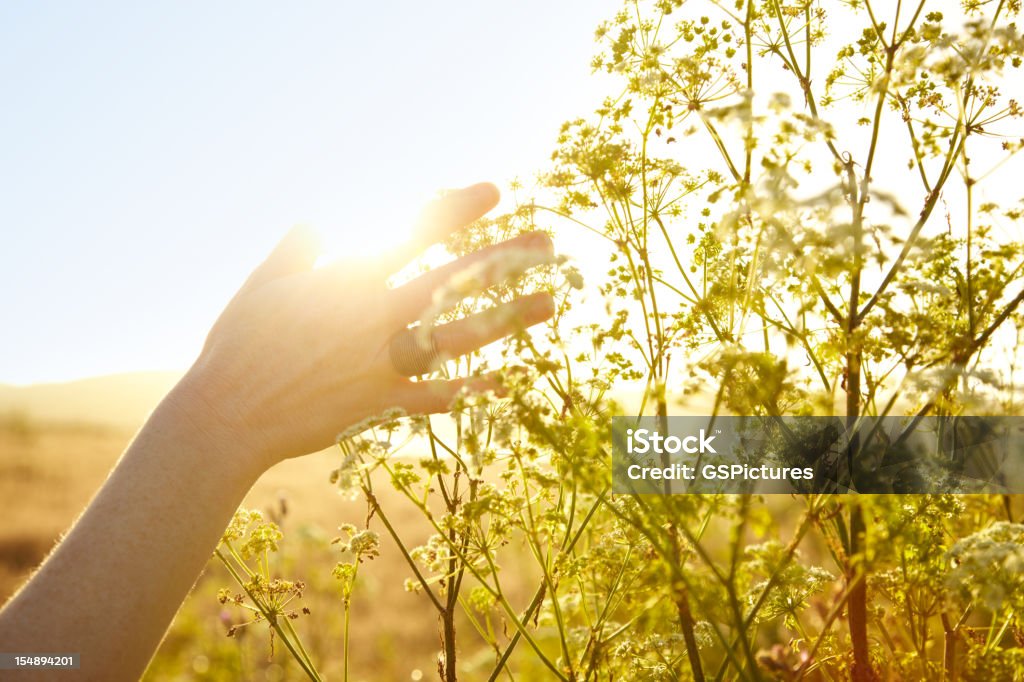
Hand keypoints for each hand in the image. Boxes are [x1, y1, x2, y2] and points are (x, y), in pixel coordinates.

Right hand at [170, 182, 553, 471]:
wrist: (226, 415)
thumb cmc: (237, 344)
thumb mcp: (262, 283)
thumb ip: (297, 248)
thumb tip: (317, 218)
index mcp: (347, 280)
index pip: (413, 233)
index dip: (456, 208)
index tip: (494, 190)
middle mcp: (374, 316)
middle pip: (453, 280)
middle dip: (504, 259)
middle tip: (548, 245)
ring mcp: (382, 361)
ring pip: (459, 335)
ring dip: (509, 318)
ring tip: (550, 304)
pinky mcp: (380, 402)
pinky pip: (436, 396)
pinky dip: (471, 389)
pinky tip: (506, 380)